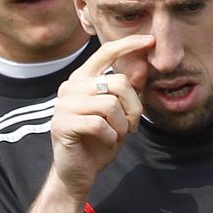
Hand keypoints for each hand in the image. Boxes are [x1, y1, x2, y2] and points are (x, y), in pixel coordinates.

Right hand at [48, 33, 153, 197]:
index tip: (150, 40)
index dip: (128, 45)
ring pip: (110, 104)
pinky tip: (106, 142)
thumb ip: (130, 90)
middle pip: (118, 82)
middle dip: (134, 107)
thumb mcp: (121, 114)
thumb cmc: (100, 140)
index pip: (106, 53)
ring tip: (117, 135)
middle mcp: (71, 87)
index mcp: (83, 79)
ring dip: (122, 125)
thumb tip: (143, 64)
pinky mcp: (62, 124)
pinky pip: (99, 124)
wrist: (79, 172)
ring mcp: (64, 105)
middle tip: (132, 126)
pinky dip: (110, 136)